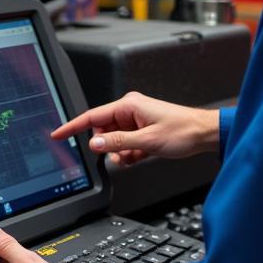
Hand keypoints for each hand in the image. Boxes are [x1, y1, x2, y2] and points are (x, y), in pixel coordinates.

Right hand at [51, 91, 219, 167]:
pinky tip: (139, 157)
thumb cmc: (183, 131)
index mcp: (128, 105)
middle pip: (103, 131)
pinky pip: (125, 145)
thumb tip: (95, 144)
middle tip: (120, 155)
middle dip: (107, 147)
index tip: (57, 134)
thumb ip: (118, 142)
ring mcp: (136, 121)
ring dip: (120, 152)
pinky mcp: (142, 131)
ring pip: (114, 140)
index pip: (92, 116)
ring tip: (135, 156)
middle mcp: (130, 110)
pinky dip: (129, 154)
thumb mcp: (147, 141)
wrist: (204, 135)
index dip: (73, 126)